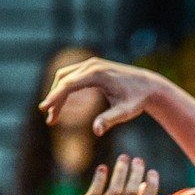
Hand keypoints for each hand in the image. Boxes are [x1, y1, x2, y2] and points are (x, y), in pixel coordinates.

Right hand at [39, 57, 161, 135]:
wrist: (149, 85)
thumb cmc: (137, 100)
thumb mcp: (126, 112)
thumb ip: (110, 120)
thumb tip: (97, 131)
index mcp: (97, 74)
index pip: (68, 84)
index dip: (55, 97)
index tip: (44, 109)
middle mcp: (92, 65)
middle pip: (63, 80)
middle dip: (55, 99)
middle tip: (51, 120)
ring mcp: (91, 64)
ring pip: (65, 76)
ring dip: (57, 94)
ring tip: (54, 115)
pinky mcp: (92, 66)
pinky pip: (72, 76)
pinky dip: (64, 88)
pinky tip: (62, 104)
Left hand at [55, 155, 158, 194]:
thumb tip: (144, 185)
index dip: (152, 188)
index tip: (152, 172)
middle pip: (130, 194)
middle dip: (136, 175)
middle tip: (138, 160)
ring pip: (114, 192)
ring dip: (121, 172)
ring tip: (124, 158)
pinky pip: (94, 194)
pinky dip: (100, 179)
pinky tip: (103, 168)